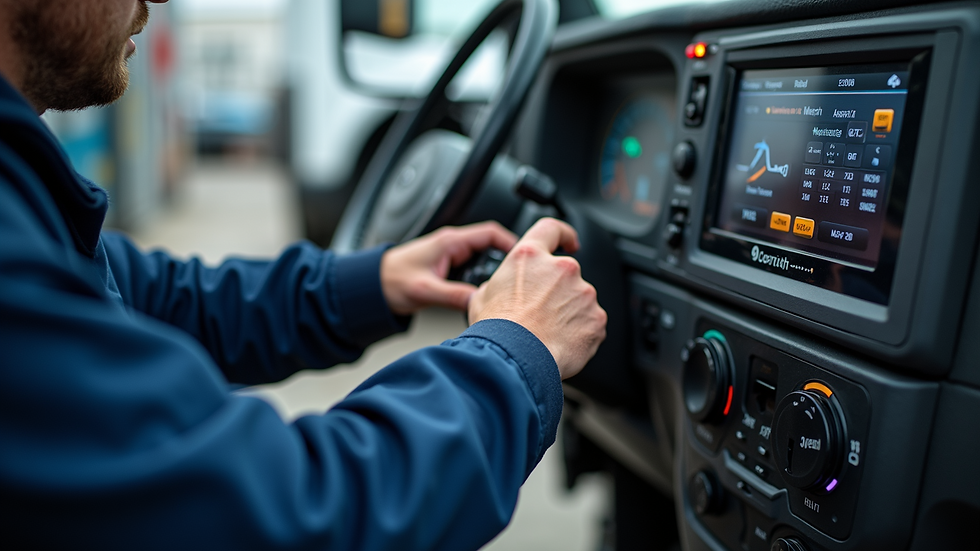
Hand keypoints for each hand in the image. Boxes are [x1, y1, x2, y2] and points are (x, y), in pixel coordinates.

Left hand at [380, 222, 517, 315]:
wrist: (370, 287)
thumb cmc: (389, 280)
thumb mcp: (425, 290)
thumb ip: (454, 296)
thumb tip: (480, 303)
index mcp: (450, 241)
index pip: (492, 233)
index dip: (513, 243)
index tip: (527, 258)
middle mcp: (453, 245)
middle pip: (492, 246)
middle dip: (509, 260)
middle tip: (523, 277)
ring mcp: (451, 256)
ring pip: (484, 259)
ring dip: (495, 272)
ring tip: (509, 288)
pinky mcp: (448, 268)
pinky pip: (474, 270)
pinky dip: (483, 280)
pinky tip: (487, 294)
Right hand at [467, 218, 606, 379]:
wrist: (517, 360)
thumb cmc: (498, 331)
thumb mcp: (481, 299)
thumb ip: (497, 285)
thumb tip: (497, 290)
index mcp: (530, 257)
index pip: (551, 229)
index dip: (562, 234)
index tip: (569, 242)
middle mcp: (561, 269)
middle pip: (565, 273)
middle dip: (558, 292)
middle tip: (541, 314)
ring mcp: (583, 293)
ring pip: (579, 300)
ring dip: (568, 313)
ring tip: (548, 334)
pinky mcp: (596, 318)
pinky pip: (591, 322)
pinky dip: (580, 332)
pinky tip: (561, 344)